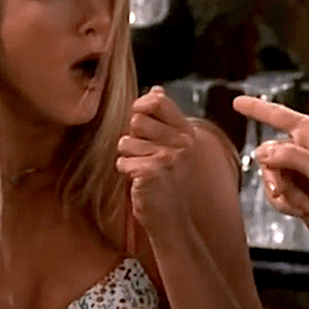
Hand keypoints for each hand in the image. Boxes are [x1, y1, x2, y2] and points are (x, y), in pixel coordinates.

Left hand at [116, 86, 201, 233]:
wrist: (171, 219)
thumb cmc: (167, 181)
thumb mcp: (172, 146)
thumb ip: (164, 118)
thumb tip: (156, 89)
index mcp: (186, 132)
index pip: (157, 101)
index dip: (141, 107)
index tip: (140, 119)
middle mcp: (180, 143)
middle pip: (136, 121)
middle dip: (133, 139)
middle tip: (145, 156)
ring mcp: (167, 157)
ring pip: (125, 142)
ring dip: (128, 158)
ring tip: (143, 171)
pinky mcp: (151, 172)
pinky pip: (122, 162)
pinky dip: (126, 173)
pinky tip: (139, 182)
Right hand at [232, 95, 308, 245]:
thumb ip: (291, 157)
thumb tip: (261, 152)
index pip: (281, 116)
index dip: (258, 109)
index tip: (236, 102)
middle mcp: (305, 147)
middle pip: (269, 154)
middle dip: (278, 178)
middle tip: (285, 192)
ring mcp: (297, 169)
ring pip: (269, 176)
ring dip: (285, 194)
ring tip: (306, 204)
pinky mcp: (293, 189)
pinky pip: (273, 193)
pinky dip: (285, 204)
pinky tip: (304, 209)